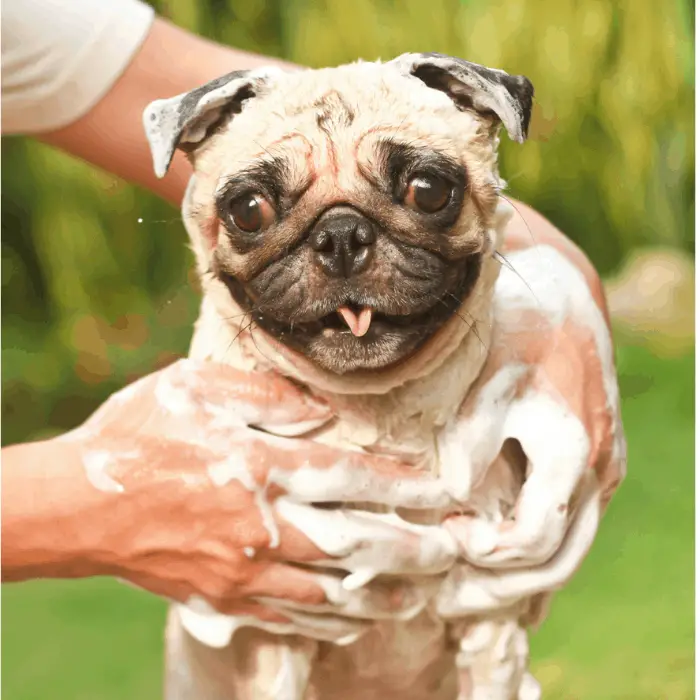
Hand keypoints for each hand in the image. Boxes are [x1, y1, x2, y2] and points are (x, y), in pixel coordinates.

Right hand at [62, 359, 455, 640]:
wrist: (75, 504)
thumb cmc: (137, 435)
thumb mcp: (196, 388)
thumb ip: (266, 396)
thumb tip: (321, 411)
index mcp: (260, 465)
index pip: (351, 477)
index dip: (404, 487)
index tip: (444, 495)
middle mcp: (262, 523)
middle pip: (355, 543)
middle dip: (410, 549)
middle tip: (454, 554)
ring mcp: (243, 569)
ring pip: (330, 591)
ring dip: (380, 594)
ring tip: (419, 597)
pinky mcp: (222, 596)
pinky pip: (289, 616)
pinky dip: (329, 621)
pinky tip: (353, 621)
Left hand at [437, 207, 625, 615]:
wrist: (559, 294)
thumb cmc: (515, 332)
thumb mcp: (483, 380)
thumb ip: (470, 442)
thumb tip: (459, 499)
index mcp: (569, 451)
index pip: (531, 538)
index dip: (484, 554)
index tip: (444, 540)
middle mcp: (597, 469)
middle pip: (556, 561)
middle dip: (500, 589)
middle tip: (447, 600)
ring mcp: (601, 469)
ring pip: (569, 550)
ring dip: (522, 582)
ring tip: (471, 598)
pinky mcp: (593, 463)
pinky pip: (571, 525)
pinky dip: (541, 556)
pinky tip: (510, 579)